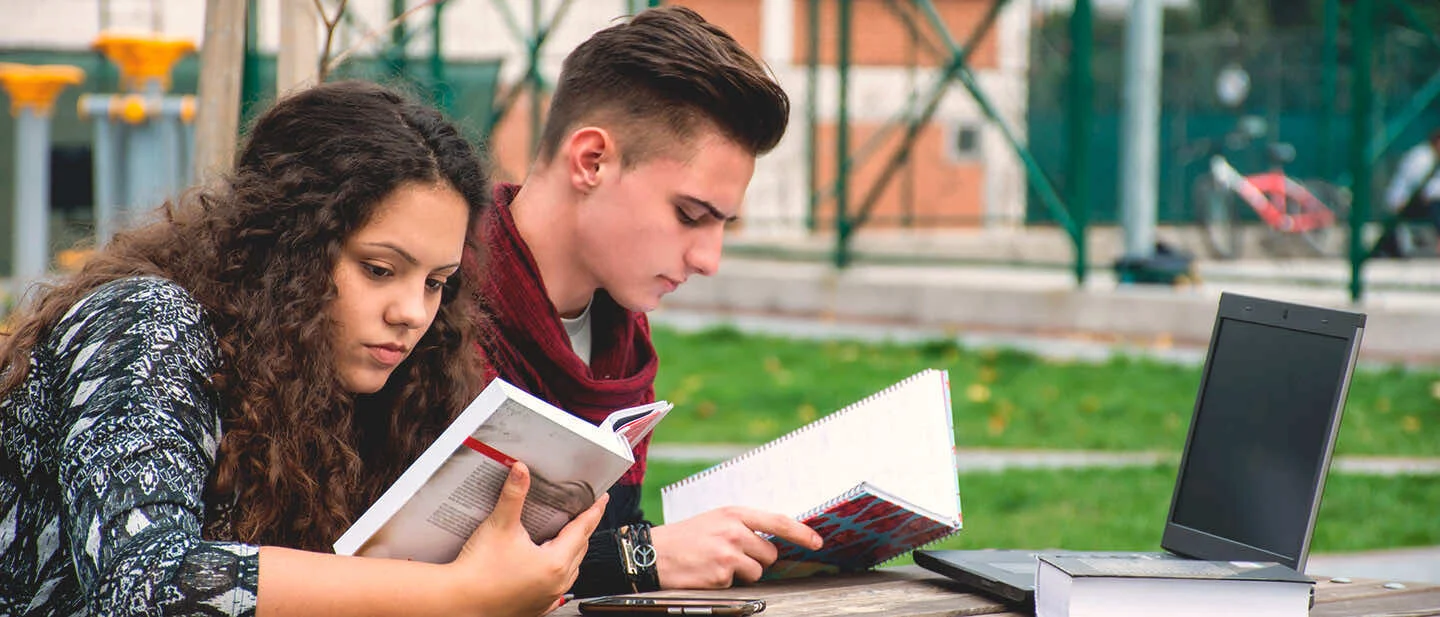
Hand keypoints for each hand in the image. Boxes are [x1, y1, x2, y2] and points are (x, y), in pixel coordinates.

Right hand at [448, 463, 607, 615]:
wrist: (458, 601)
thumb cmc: (478, 571)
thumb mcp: (500, 525)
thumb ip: (514, 495)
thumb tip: (521, 471)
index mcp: (555, 563)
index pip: (583, 529)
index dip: (594, 511)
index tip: (602, 499)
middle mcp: (556, 583)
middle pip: (580, 548)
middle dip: (583, 528)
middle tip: (584, 511)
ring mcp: (547, 597)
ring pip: (571, 569)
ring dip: (572, 551)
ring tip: (566, 535)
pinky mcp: (535, 606)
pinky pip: (557, 586)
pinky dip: (558, 571)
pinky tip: (548, 565)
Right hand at [650, 506, 821, 588]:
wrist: (652, 552)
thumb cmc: (686, 537)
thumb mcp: (716, 520)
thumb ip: (744, 526)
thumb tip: (772, 543)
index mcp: (734, 513)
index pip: (778, 521)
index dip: (801, 533)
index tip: (818, 542)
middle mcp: (734, 530)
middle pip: (770, 553)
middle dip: (758, 560)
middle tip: (734, 557)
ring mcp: (728, 552)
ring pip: (757, 571)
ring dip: (743, 573)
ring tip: (717, 564)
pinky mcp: (721, 574)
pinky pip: (738, 583)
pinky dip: (726, 582)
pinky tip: (708, 573)